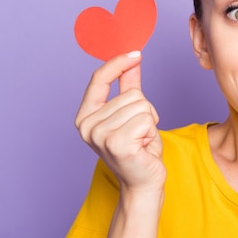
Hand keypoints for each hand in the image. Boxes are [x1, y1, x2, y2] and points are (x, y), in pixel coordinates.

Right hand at [75, 51, 165, 193]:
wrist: (144, 183)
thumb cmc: (139, 149)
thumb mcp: (132, 114)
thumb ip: (128, 86)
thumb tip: (133, 59)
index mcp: (85, 116)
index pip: (99, 79)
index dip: (118, 63)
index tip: (136, 54)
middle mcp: (87, 125)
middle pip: (131, 94)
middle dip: (144, 111)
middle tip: (139, 133)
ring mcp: (100, 135)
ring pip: (141, 105)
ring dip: (149, 122)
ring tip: (141, 140)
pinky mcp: (117, 143)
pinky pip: (146, 119)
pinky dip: (152, 131)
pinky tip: (144, 146)